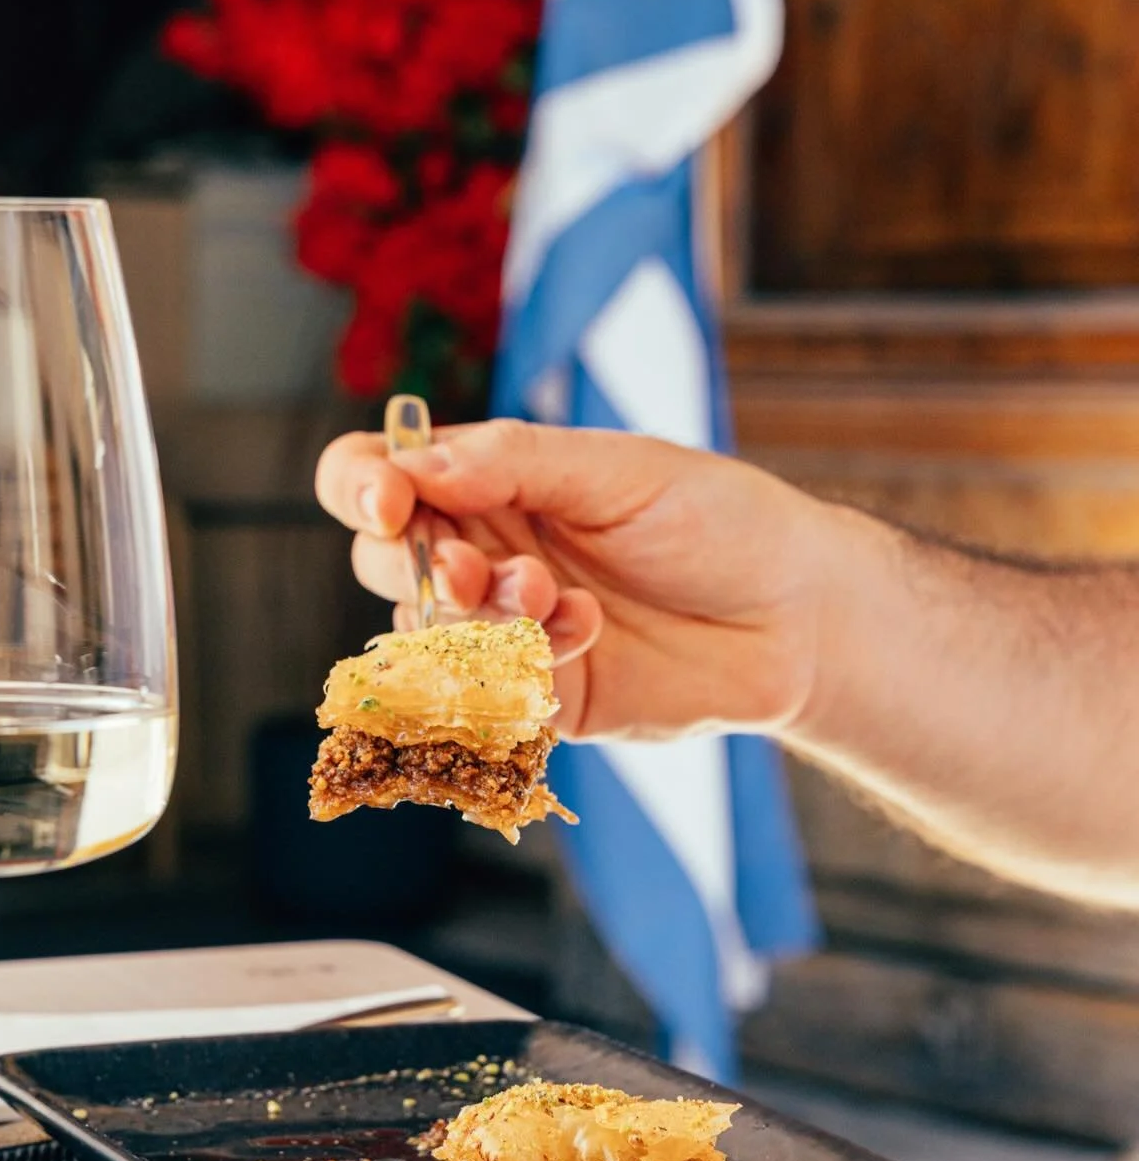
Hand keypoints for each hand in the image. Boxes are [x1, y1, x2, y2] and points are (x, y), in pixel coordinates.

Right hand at [315, 417, 860, 743]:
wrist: (799, 614)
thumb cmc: (717, 518)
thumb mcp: (618, 469)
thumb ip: (514, 463)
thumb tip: (414, 465)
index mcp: (490, 479)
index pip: (378, 474)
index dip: (361, 486)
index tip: (389, 501)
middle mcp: (485, 550)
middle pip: (382, 559)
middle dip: (415, 563)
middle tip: (475, 566)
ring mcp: (507, 629)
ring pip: (425, 633)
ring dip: (473, 614)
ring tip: (551, 596)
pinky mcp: (541, 697)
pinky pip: (487, 690)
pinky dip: (524, 659)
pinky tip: (587, 631)